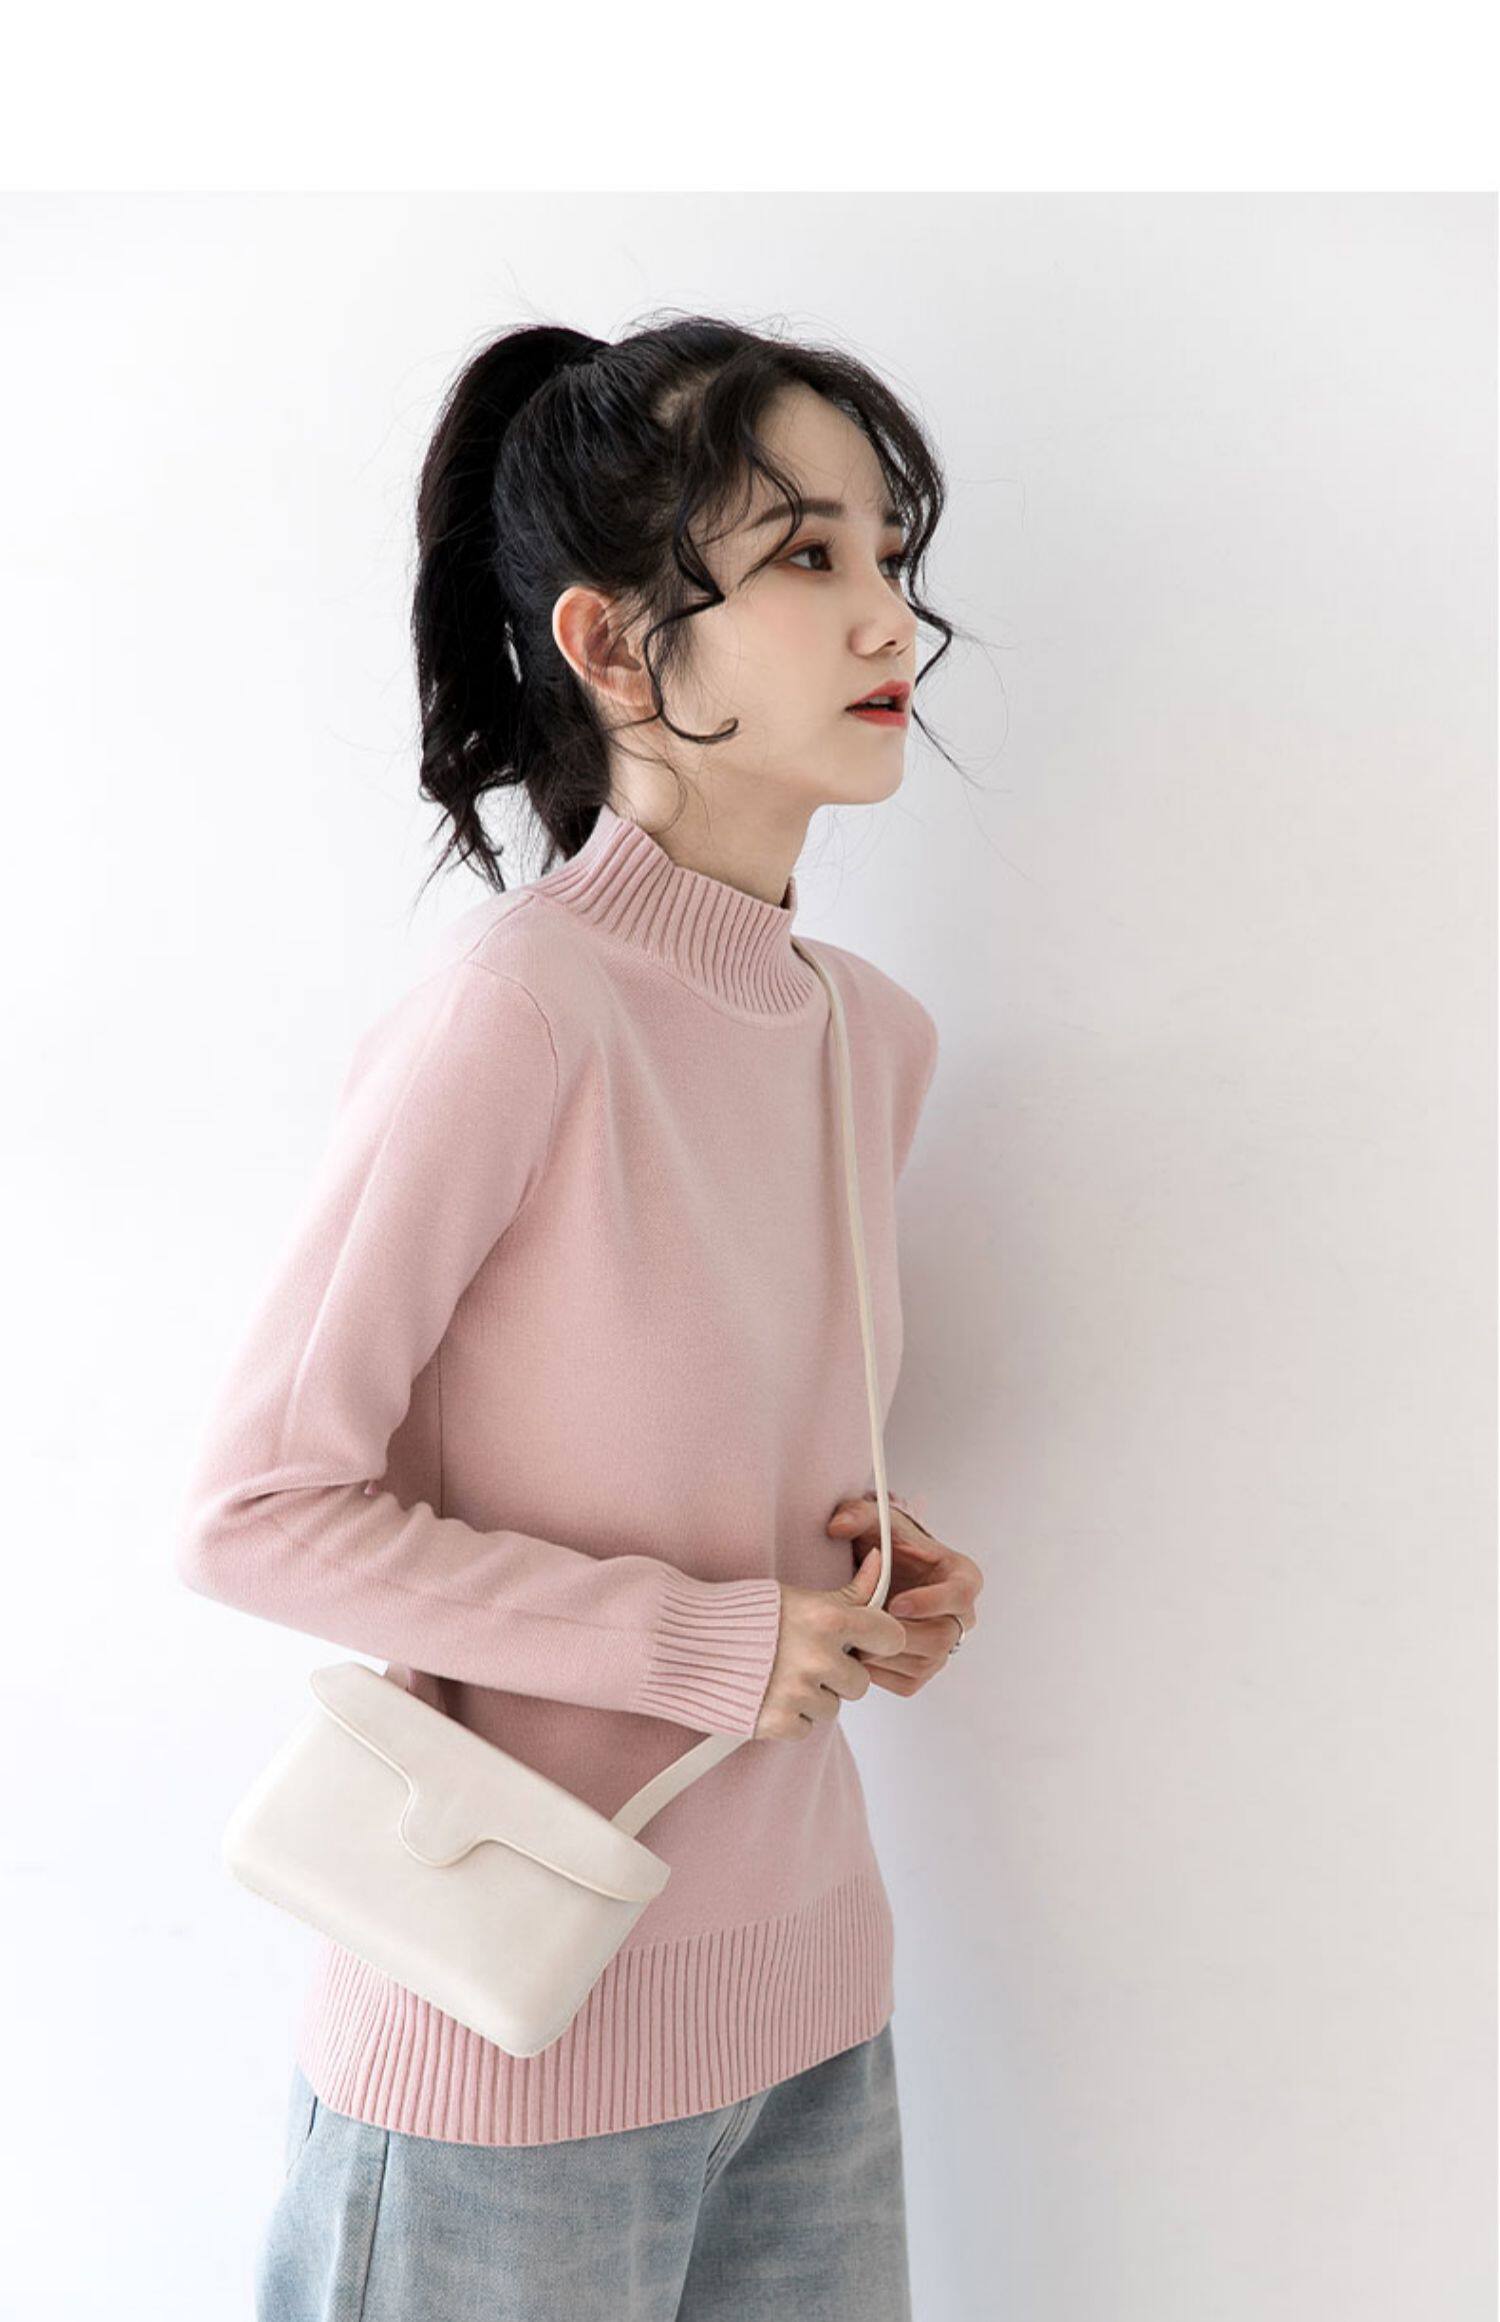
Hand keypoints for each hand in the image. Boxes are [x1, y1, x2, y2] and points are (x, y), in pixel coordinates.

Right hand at [752, 1547, 908, 1740]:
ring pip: (832, 1707)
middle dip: (839, 1674)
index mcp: (827, 1618)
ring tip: (780, 1675)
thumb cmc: (735, 1614)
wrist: (680, 1643)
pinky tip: (766, 1693)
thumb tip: (878, 1562)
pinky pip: (805, 1728)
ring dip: (812, 1696)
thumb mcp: (796, 1595)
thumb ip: (847, 1591)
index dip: (880, 1641)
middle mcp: (818, 1658)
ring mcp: (798, 1693)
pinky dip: (789, 1716)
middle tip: (807, 1659)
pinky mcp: (777, 1723)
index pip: (891, 1637)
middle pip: (861, 1681)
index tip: (866, 1642)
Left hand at [824, 1496, 982, 1695]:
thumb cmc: (887, 1547)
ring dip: (885, 1652)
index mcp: (963, 1578)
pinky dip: (879, 1671)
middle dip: (899, 1633)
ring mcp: (946, 1647)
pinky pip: (906, 1681)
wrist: (881, 1577)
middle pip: (941, 1637)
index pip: (959, 1596)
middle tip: (862, 1626)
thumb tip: (837, 1526)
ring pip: (923, 1663)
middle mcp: (962, 1617)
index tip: (895, 1603)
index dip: (929, 1603)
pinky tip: (857, 1649)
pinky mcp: (925, 1670)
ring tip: (852, 1635)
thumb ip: (856, 1515)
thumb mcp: (874, 1523)